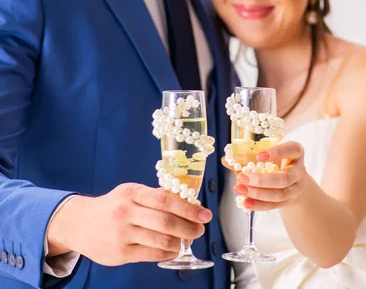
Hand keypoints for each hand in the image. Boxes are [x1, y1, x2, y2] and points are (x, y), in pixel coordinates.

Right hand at [47, 183, 211, 263]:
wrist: (79, 223)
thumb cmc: (113, 206)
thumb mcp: (130, 193)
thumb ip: (154, 197)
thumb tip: (187, 204)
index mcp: (131, 193)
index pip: (165, 199)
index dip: (188, 208)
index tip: (204, 214)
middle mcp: (126, 212)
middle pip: (165, 221)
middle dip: (188, 227)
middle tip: (200, 229)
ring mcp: (122, 234)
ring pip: (160, 240)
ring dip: (179, 242)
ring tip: (186, 240)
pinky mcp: (120, 253)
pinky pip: (151, 255)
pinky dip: (167, 253)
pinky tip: (173, 250)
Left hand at [222, 141, 306, 210]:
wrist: (293, 180)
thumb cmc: (277, 162)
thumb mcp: (268, 155)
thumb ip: (249, 156)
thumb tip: (225, 159)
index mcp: (296, 152)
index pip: (292, 149)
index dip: (277, 152)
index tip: (258, 155)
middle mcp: (299, 170)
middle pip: (284, 178)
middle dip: (261, 180)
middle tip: (242, 177)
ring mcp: (296, 188)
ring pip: (279, 194)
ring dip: (258, 193)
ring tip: (239, 189)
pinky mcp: (290, 201)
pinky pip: (275, 205)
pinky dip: (259, 205)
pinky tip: (245, 202)